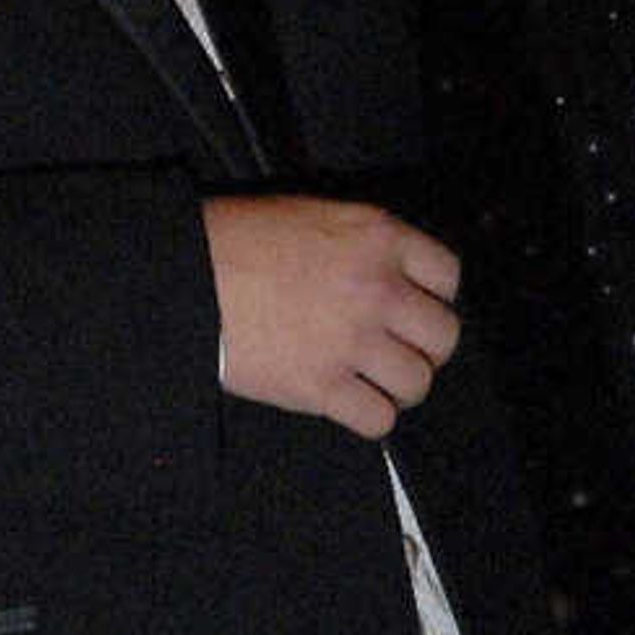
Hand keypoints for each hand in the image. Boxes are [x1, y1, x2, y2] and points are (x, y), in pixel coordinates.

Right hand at [205, 194, 461, 438]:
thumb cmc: (238, 239)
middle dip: (426, 346)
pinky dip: (370, 417)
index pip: (448, 276)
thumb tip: (393, 276)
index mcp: (378, 238)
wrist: (186, 276)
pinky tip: (351, 402)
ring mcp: (352, 341)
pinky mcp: (321, 386)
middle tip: (400, 349)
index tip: (415, 306)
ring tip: (375, 380)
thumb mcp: (315, 214)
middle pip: (444, 335)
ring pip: (417, 382)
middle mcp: (377, 289)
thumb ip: (365, 243)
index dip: (434, 296)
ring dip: (400, 385)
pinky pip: (379, 420)